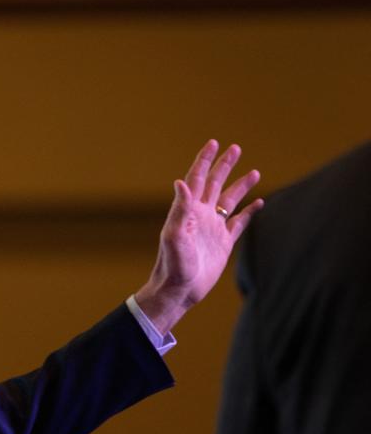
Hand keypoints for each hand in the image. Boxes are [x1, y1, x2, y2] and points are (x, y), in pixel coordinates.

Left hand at [135, 140, 263, 333]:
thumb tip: (180, 182)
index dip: (204, 160)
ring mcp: (212, 228)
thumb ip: (180, 209)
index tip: (214, 143)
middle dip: (224, 165)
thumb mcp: (175, 235)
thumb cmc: (173, 264)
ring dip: (241, 186)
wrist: (179, 290)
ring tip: (255, 171)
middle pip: (214, 183)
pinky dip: (249, 212)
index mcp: (188, 210)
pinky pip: (239, 223)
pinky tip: (259, 203)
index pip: (196, 178)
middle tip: (235, 148)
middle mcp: (200, 215)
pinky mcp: (223, 243)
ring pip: (229, 200)